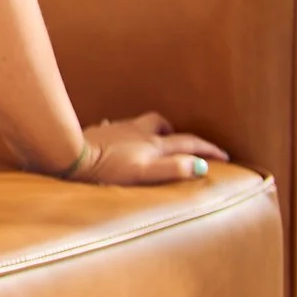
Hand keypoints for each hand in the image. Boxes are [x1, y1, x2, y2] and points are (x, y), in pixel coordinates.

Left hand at [69, 111, 229, 185]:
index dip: (208, 149)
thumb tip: (200, 167)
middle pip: (165, 125)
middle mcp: (138, 132)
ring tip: (157, 140)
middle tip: (190, 145)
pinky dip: (129, 133)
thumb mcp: (144, 173)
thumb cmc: (107, 168)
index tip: (225, 156)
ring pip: (143, 123)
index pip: (188, 143)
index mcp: (152, 144)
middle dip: (181, 134)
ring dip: (155, 129)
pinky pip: (120, 128)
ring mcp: (119, 129)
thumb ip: (172, 169)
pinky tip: (121, 140)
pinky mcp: (102, 131)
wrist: (72, 155)